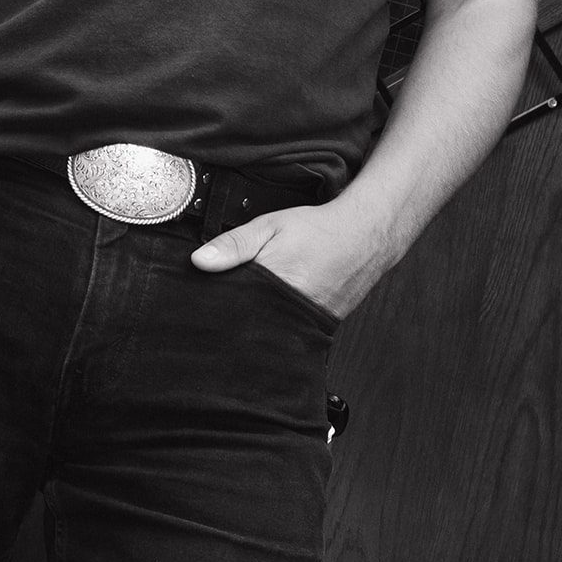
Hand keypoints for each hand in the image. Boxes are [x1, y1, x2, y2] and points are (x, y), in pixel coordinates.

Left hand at [190, 200, 396, 320]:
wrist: (366, 236)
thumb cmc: (317, 230)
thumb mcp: (269, 227)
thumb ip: (233, 245)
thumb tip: (198, 261)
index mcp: (274, 284)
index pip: (231, 310)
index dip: (213, 312)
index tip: (196, 314)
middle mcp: (291, 309)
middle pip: (246, 326)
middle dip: (229, 324)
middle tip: (211, 323)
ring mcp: (306, 321)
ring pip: (266, 333)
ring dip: (251, 328)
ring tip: (239, 321)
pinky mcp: (318, 327)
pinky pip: (286, 334)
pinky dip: (273, 328)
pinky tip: (265, 319)